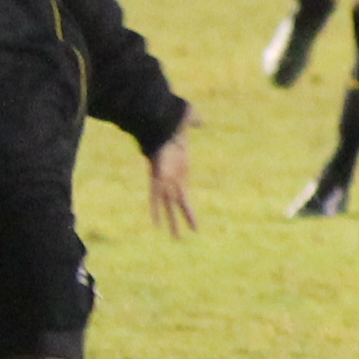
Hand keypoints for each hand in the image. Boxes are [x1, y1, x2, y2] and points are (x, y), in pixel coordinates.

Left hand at [146, 113, 198, 233]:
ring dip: (172, 221)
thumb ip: (194, 122)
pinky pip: (157, 197)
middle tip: (180, 237)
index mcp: (180, 169)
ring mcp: (165, 177)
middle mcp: (172, 177)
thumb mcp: (187, 124)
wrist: (159, 121)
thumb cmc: (172, 121)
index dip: (186, 204)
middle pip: (176, 202)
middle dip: (178, 219)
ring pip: (168, 204)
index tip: (187, 213)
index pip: (183, 191)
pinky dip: (157, 210)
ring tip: (176, 238)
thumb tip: (201, 121)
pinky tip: (156, 224)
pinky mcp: (158, 176)